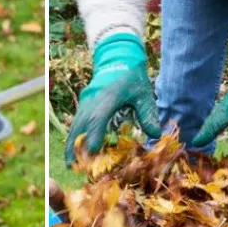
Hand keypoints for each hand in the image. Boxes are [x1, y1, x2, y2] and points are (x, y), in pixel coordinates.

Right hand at [63, 33, 160, 163]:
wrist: (117, 59)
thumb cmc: (132, 77)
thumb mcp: (143, 93)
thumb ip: (147, 113)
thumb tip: (156, 135)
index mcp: (108, 96)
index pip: (98, 116)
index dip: (94, 133)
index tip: (93, 151)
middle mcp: (92, 100)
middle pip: (81, 124)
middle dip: (77, 146)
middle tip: (75, 167)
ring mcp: (85, 103)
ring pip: (74, 126)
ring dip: (72, 145)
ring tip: (72, 166)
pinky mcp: (83, 106)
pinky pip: (75, 124)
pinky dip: (73, 139)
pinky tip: (73, 154)